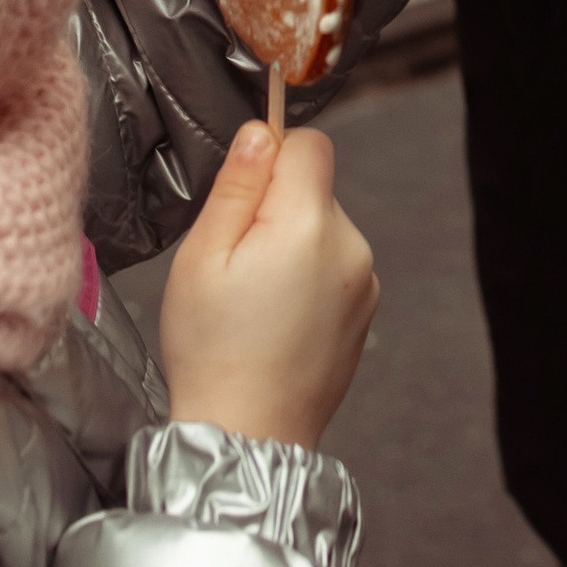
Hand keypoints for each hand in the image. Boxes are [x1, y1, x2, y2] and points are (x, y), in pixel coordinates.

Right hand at [159, 122, 378, 449]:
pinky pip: (334, 265)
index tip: (239, 200)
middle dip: (275, 207)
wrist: (249, 435)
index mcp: (310, 226)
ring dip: (291, 244)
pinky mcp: (364, 310)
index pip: (310, 144)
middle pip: (316, 187)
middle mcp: (351, 248)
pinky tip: (276, 318)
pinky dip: (307, 277)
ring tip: (254, 299)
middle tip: (235, 263)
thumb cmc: (214, 351)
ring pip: (323, 227)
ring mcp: (364, 282)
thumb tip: (261, 132)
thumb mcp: (202, 257)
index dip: (269, 156)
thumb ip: (237, 186)